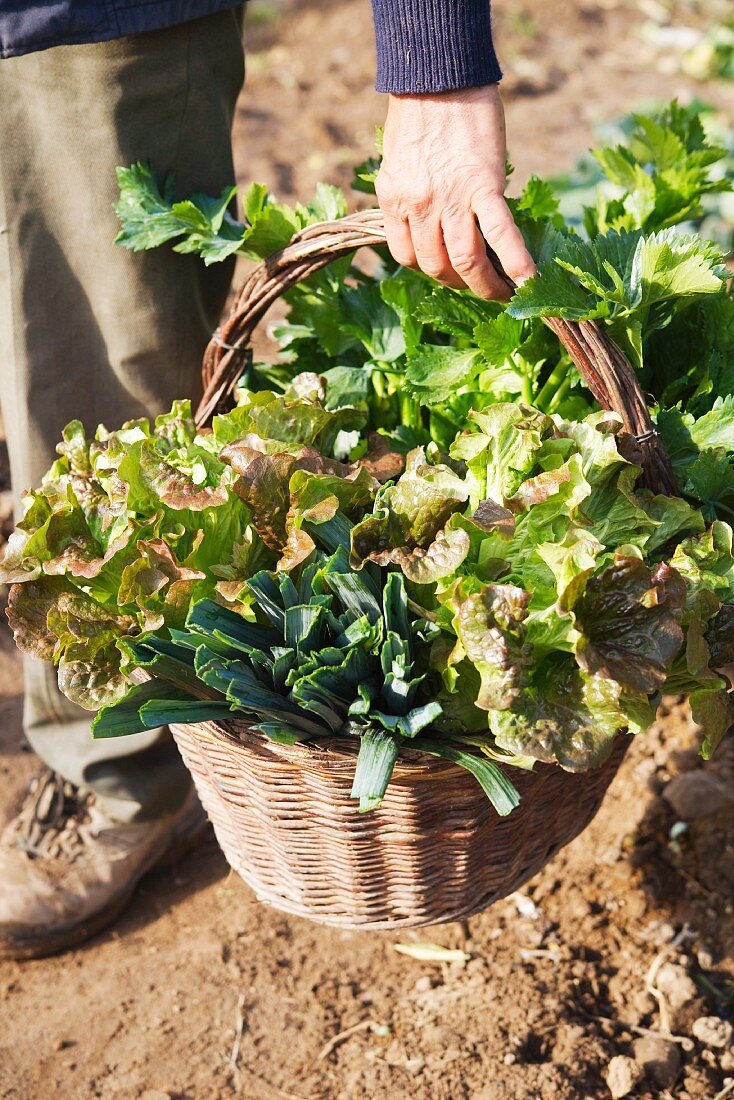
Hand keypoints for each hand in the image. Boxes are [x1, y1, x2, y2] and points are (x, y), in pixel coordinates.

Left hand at [376, 85, 535, 299]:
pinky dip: (515, 263)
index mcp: (393, 200)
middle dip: (458, 283)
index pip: (407, 256)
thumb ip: (412, 195)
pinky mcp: (484, 187)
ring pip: (465, 262)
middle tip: (478, 287)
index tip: (446, 272)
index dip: (428, 270)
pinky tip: (527, 281)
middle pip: (436, 266)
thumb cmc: (421, 113)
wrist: (441, 75)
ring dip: (485, 286)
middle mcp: (418, 205)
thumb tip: (433, 223)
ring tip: (502, 294)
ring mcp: (450, 199)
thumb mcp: (400, 161)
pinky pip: (500, 235)